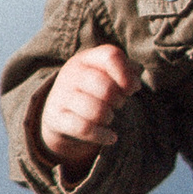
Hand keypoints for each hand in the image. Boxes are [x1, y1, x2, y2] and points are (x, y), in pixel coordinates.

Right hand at [38, 44, 135, 159]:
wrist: (58, 112)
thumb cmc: (92, 90)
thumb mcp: (106, 75)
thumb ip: (127, 72)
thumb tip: (135, 83)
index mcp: (87, 58)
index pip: (111, 56)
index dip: (127, 74)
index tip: (132, 88)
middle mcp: (72, 73)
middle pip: (107, 88)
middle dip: (119, 100)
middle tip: (118, 104)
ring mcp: (62, 96)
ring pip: (96, 111)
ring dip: (109, 117)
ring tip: (109, 117)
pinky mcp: (57, 118)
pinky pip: (84, 129)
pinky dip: (102, 135)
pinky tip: (111, 137)